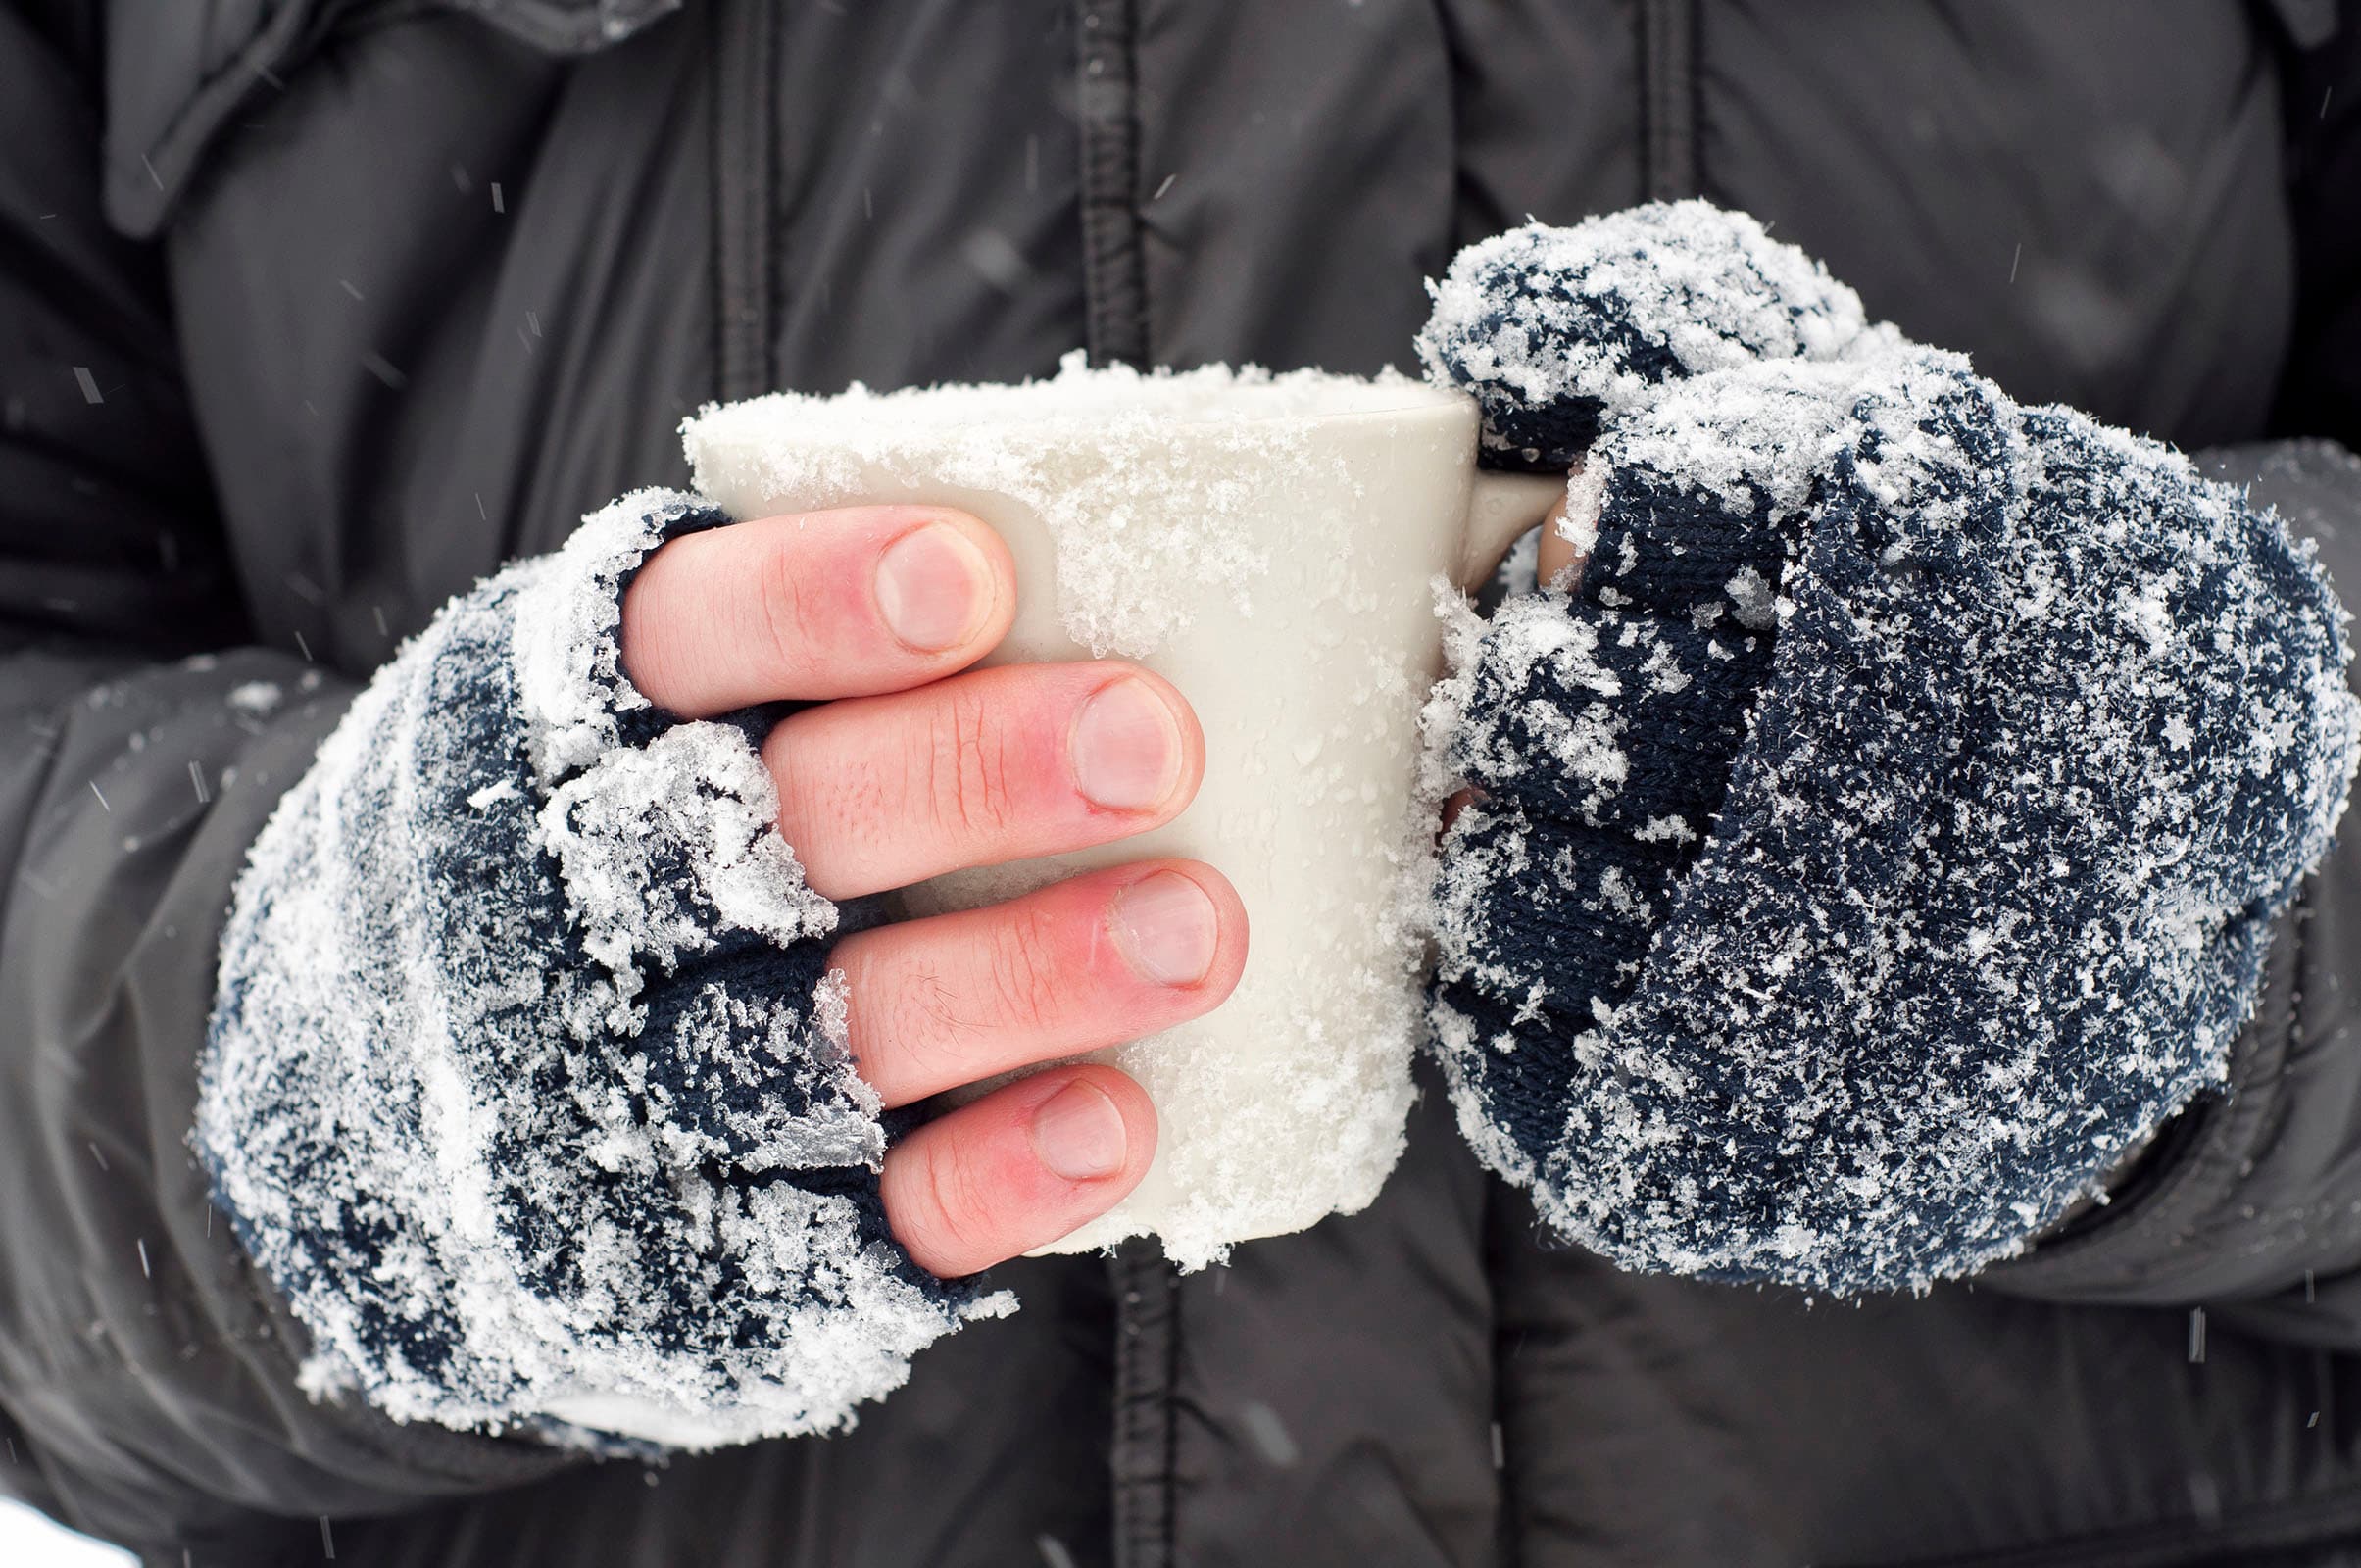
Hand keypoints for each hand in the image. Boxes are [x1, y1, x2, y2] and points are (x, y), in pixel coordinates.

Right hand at [620, 506, 1246, 1277]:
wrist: (404, 1135)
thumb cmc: (611, 848)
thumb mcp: (632, 711)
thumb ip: (796, 652)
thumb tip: (1075, 557)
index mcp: (572, 728)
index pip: (681, 640)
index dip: (815, 605)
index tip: (972, 577)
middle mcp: (590, 907)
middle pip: (779, 832)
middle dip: (970, 778)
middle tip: (1153, 741)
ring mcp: (648, 1087)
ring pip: (840, 1029)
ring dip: (1028, 975)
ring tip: (1197, 930)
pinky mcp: (726, 1241)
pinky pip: (867, 1215)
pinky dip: (995, 1171)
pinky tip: (1115, 1118)